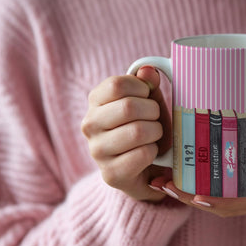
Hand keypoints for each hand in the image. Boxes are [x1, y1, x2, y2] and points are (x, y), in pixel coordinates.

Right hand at [81, 66, 171, 201]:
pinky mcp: (111, 174)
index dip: (142, 88)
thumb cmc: (146, 127)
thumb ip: (148, 84)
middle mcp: (89, 125)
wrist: (146, 168)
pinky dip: (154, 152)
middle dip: (153, 112)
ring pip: (137, 131)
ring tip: (153, 137)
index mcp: (96, 101)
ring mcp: (97, 151)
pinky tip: (149, 154)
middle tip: (155, 120)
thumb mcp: (149, 101)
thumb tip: (148, 71)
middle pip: (129, 107)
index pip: (116, 84)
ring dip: (155, 133)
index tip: (147, 97)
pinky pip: (143, 154)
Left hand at [151, 129, 245, 217]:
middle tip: (162, 182)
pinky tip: (186, 177)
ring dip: (189, 195)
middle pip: (218, 205)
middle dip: (188, 197)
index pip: (239, 201)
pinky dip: (202, 190)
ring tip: (163, 180)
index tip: (193, 193)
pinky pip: (223, 195)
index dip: (215, 199)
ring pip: (216, 203)